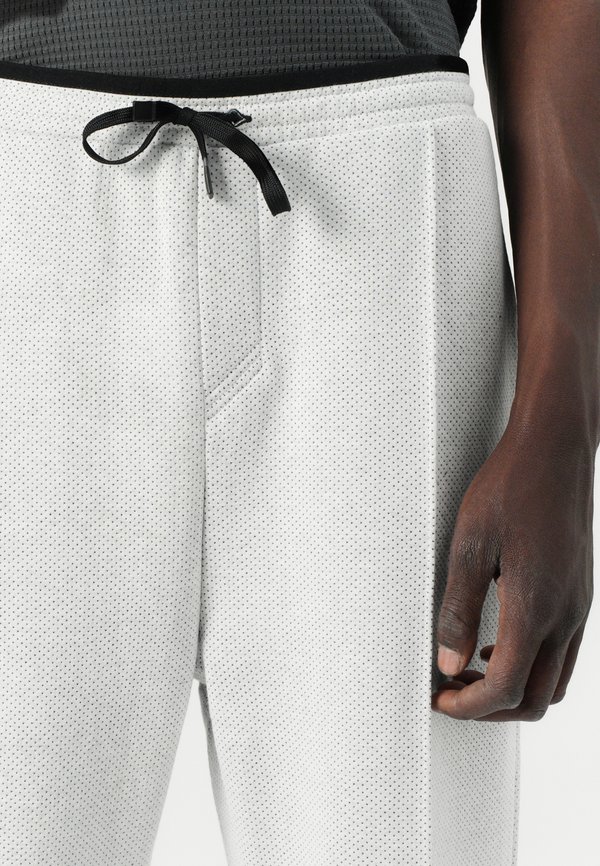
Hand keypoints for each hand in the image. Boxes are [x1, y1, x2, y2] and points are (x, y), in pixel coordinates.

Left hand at [431, 420, 594, 721]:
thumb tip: (447, 663)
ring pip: (556, 680)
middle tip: (450, 691)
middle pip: (537, 698)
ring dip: (514, 690)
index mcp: (536, 606)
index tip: (438, 699)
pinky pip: (563, 652)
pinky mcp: (580, 593)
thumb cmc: (508, 488)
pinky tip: (498, 643)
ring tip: (468, 671)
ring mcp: (579, 606)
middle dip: (491, 709)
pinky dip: (532, 665)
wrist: (555, 448)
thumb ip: (459, 609)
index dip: (470, 707)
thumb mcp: (469, 545)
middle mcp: (566, 615)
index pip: (508, 688)